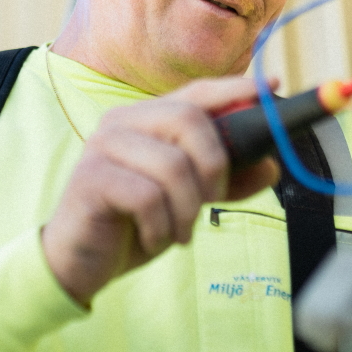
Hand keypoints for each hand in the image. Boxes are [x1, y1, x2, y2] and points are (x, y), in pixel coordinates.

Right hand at [41, 76, 278, 304]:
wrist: (80, 262)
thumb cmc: (133, 223)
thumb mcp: (188, 201)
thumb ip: (226, 183)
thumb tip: (272, 166)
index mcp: (145, 118)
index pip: (196, 92)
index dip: (234, 89)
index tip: (270, 88)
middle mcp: (121, 122)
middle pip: (189, 120)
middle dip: (214, 165)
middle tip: (212, 200)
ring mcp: (102, 147)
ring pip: (173, 165)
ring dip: (187, 209)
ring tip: (178, 231)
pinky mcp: (91, 179)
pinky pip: (147, 197)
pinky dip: (161, 227)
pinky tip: (154, 238)